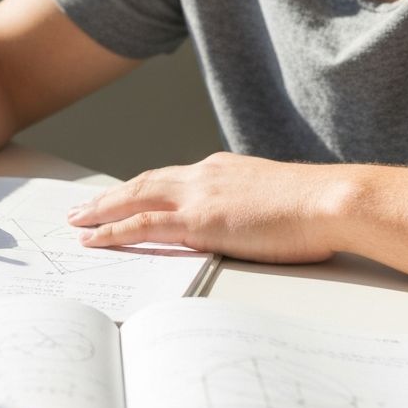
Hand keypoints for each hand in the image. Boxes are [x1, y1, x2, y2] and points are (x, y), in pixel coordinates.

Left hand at [67, 152, 347, 263]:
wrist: (331, 200)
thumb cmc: (318, 208)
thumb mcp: (278, 200)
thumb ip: (255, 207)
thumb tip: (253, 223)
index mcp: (222, 170)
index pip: (171, 179)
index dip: (143, 189)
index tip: (125, 197)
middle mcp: (203, 174)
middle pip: (143, 182)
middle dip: (111, 196)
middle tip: (83, 207)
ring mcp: (198, 194)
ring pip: (134, 198)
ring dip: (101, 210)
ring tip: (76, 221)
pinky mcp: (197, 219)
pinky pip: (142, 224)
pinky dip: (113, 230)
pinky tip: (94, 237)